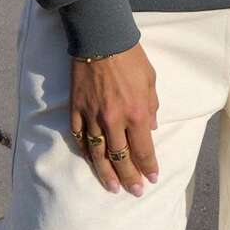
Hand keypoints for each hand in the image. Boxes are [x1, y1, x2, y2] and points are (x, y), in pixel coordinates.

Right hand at [70, 41, 159, 195]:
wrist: (101, 38)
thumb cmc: (130, 56)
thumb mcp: (151, 79)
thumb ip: (152, 106)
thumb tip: (151, 127)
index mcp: (137, 113)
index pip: (143, 149)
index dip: (148, 166)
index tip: (151, 178)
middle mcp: (115, 120)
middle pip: (121, 158)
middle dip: (129, 178)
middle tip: (134, 191)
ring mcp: (93, 117)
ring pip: (98, 154)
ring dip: (106, 173)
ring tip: (112, 187)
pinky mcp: (77, 110)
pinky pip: (80, 137)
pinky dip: (86, 151)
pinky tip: (92, 160)